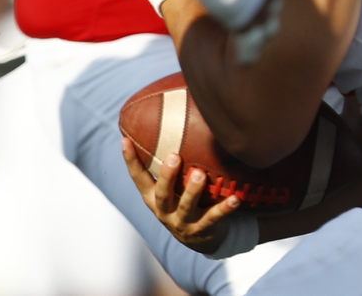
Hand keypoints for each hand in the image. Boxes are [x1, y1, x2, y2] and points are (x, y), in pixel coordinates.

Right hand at [122, 137, 247, 254]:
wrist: (200, 240)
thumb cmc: (184, 201)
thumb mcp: (173, 187)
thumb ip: (171, 165)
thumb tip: (175, 122)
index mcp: (154, 198)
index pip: (139, 178)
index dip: (131, 161)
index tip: (125, 140)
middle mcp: (165, 211)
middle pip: (163, 194)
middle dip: (167, 176)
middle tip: (174, 156)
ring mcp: (182, 223)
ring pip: (187, 207)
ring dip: (193, 191)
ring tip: (200, 175)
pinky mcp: (202, 230)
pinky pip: (214, 218)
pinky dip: (225, 208)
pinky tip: (236, 198)